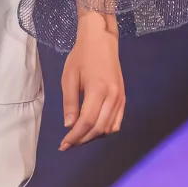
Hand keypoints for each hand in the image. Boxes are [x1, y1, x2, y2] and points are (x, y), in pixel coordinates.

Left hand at [59, 9, 124, 149]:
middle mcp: (113, 96)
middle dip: (82, 140)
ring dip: (93, 136)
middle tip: (68, 144)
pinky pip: (117, 121)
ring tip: (78, 137)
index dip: (75, 136)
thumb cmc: (81, 56)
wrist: (101, 41)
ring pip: (109, 128)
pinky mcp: (123, 97)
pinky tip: (93, 130)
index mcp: (97, 90)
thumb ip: (70, 103)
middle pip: (99, 128)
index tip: (63, 145)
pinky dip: (105, 130)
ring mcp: (121, 98)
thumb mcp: (69, 77)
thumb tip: (69, 126)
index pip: (86, 122)